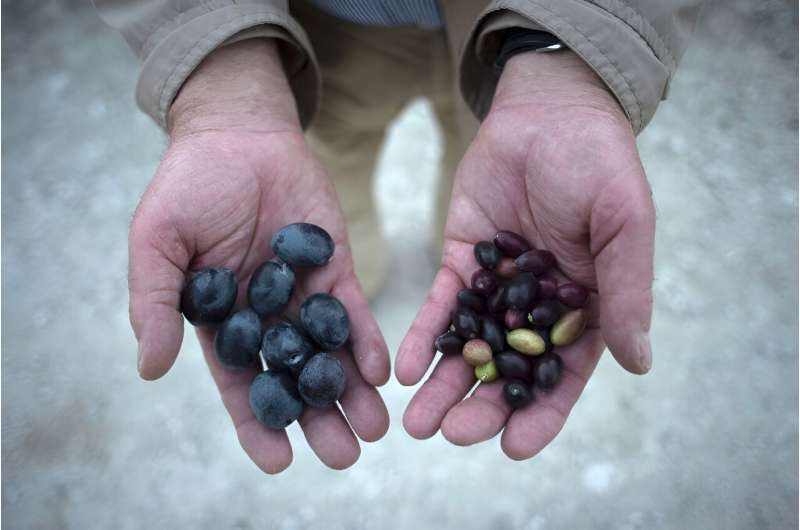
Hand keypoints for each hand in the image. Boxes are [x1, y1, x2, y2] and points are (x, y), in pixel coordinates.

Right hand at [128, 40, 389, 471]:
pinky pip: (352, 310)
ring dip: (351, 391)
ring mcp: (303, 294)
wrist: (238, 134)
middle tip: (345, 455)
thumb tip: (149, 369)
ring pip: (329, 354)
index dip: (257, 423)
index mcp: (221, 321)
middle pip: (294, 379)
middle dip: (319, 418)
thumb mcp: (157, 243)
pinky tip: (378, 371)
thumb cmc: (188, 186)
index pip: (240, 384)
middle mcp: (266, 317)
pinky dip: (365, 340)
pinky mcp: (334, 267)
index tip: (279, 461)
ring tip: (376, 429)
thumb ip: (155, 303)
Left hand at [396, 50, 654, 458]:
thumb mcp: (625, 225)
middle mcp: (538, 307)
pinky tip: (403, 367)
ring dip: (443, 385)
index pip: (563, 373)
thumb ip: (627, 292)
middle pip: (508, 370)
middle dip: (481, 407)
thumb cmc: (600, 164)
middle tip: (450, 435)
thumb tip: (638, 362)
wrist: (547, 111)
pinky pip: (441, 305)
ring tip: (415, 422)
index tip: (514, 447)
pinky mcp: (462, 261)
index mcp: (586, 307)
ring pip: (469, 347)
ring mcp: (497, 287)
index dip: (542, 413)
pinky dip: (423, 336)